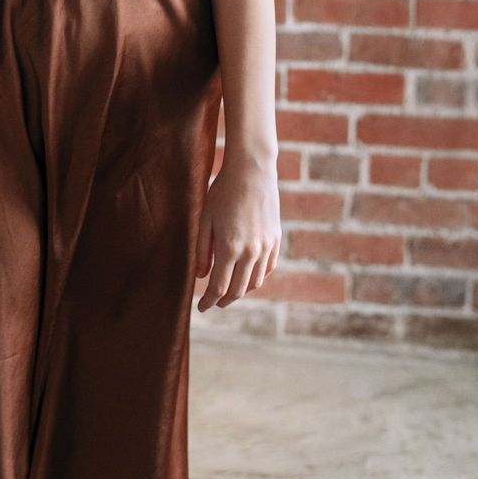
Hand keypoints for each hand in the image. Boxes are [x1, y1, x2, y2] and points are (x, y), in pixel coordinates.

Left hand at [194, 155, 280, 311]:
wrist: (252, 170)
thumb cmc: (223, 192)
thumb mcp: (205, 219)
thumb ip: (203, 250)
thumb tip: (201, 276)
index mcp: (230, 248)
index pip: (219, 287)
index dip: (209, 301)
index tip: (201, 308)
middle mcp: (251, 252)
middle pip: (238, 290)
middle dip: (224, 300)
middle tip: (214, 302)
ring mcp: (266, 247)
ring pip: (255, 282)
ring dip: (241, 291)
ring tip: (229, 290)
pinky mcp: (276, 239)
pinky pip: (268, 268)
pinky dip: (257, 277)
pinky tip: (248, 275)